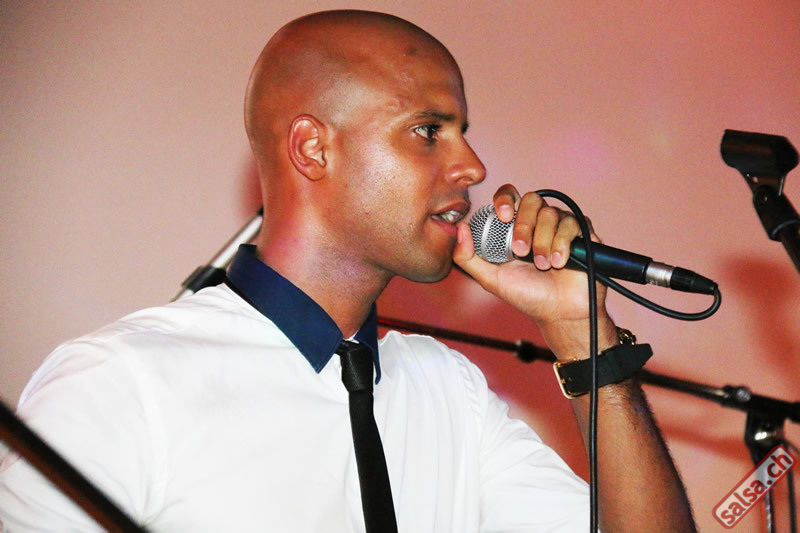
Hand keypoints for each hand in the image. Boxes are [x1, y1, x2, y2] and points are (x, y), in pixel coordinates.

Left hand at [454, 184, 616, 357]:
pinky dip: (562, 244)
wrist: (560, 313)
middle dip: (524, 225)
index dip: (505, 199)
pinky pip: (572, 223)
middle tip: (522, 252)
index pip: (509, 196)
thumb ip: (467, 257)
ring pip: (551, 213)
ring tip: (543, 266)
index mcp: (516, 226)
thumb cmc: (527, 296)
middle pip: (531, 199)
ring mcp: (561, 225)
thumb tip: (460, 227)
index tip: (503, 217)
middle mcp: (539, 221)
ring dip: (543, 242)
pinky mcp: (583, 233)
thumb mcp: (490, 279)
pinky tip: (559, 263)